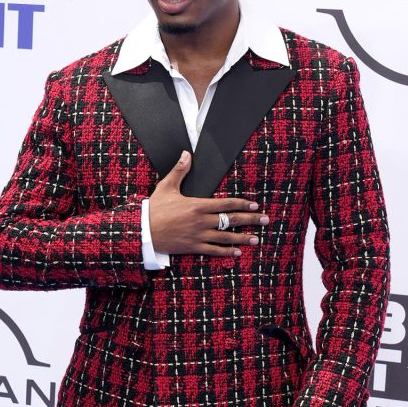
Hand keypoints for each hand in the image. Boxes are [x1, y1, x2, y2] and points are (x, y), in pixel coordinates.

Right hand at [149, 150, 266, 256]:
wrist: (142, 230)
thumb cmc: (154, 208)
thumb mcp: (166, 186)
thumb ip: (179, 170)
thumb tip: (187, 154)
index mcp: (197, 205)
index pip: (226, 204)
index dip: (242, 204)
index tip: (255, 205)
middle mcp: (201, 221)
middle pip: (231, 220)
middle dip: (251, 220)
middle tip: (266, 220)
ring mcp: (198, 236)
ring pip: (226, 237)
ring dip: (243, 238)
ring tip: (257, 239)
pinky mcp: (193, 247)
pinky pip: (213, 251)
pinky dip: (226, 252)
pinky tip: (237, 253)